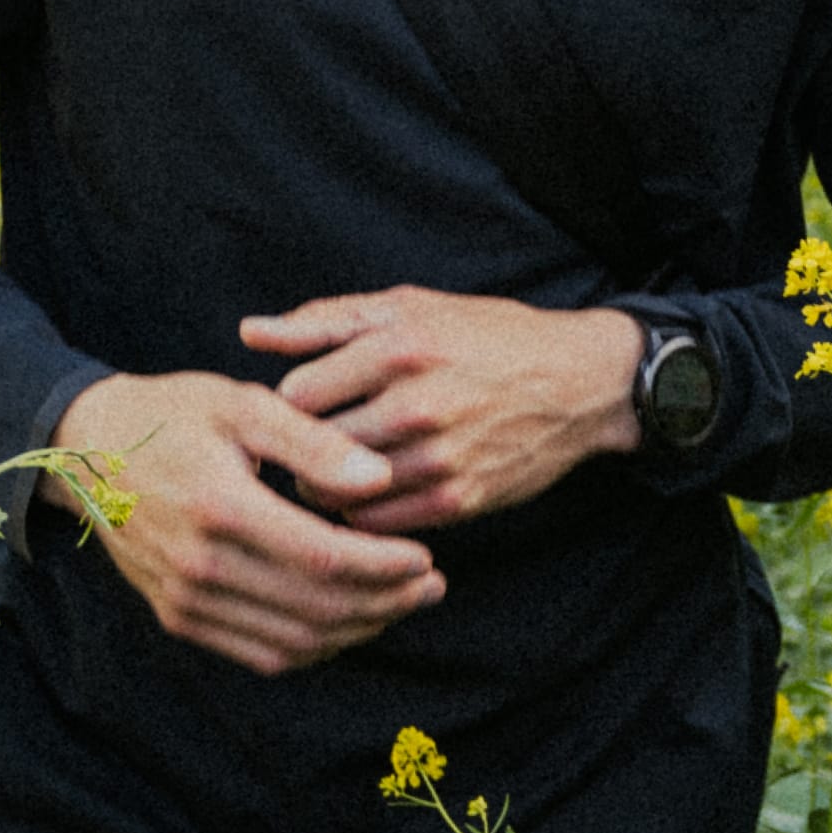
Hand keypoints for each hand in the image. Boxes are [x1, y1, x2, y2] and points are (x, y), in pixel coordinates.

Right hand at [43, 369, 444, 677]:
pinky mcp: (179, 618)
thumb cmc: (175, 415)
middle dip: (386, 602)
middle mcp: (199, 565)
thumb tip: (379, 480)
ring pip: (294, 642)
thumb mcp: (244, 405)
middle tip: (432, 583)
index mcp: (219, 505)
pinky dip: (315, 646)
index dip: (384, 566)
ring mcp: (185, 600)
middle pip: (316, 608)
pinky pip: (261, 654)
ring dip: (358, 629)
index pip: (323, 558)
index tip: (426, 555)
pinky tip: (349, 619)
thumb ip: (314, 442)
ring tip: (401, 601)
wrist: (90, 451)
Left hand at [241, 287, 641, 533]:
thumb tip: (250, 333)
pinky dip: (363, 514)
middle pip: (311, 449)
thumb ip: (324, 321)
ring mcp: (439, 457)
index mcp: (398, 346)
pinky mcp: (459, 500)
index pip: (296, 394)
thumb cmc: (486, 337)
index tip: (294, 409)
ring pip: (339, 493)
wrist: (581, 383)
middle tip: (301, 448)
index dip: (283, 405)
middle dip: (297, 451)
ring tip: (331, 471)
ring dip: (325, 487)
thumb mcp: (408, 308)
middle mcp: (417, 402)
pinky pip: (378, 524)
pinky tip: (369, 493)